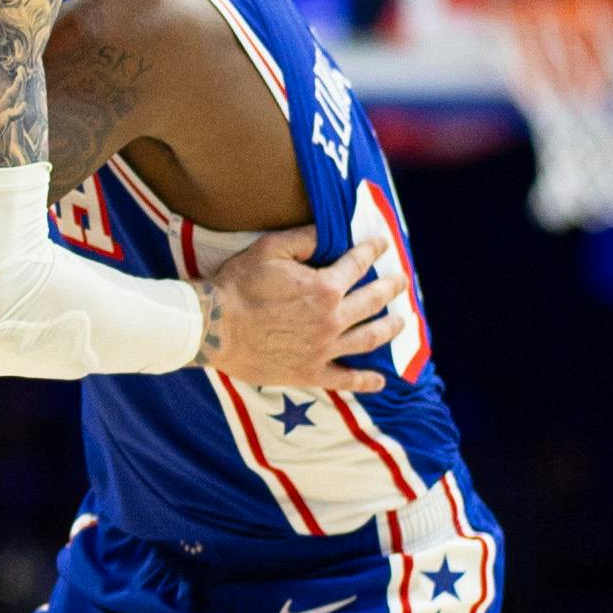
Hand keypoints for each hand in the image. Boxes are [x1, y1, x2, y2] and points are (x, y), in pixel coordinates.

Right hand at [197, 226, 397, 393]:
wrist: (211, 327)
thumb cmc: (237, 286)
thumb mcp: (268, 249)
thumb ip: (303, 239)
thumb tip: (326, 231)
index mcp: (325, 286)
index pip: (358, 262)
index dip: (373, 249)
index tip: (383, 244)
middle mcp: (332, 318)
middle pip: (374, 300)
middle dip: (391, 287)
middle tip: (401, 280)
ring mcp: (324, 348)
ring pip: (370, 338)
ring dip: (390, 328)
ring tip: (400, 321)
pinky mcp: (309, 372)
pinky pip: (345, 379)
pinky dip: (365, 380)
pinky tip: (380, 381)